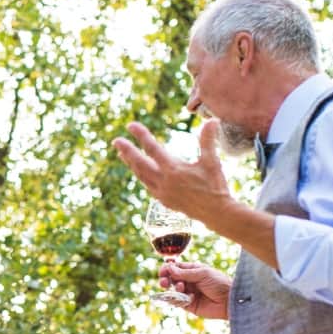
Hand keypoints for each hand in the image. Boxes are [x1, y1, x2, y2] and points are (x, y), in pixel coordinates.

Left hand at [111, 119, 234, 224]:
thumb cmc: (215, 186)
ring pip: (141, 176)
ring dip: (131, 164)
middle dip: (127, 151)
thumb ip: (208, 141)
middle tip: (116, 140)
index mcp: (173, 170)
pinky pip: (147, 185)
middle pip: (139, 163)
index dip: (141, 135)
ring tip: (122, 154)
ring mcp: (162, 193)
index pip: (152, 148)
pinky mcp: (164, 201)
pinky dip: (141, 176)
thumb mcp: (212, 162)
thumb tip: (212, 120)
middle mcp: (163, 181)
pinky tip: (139, 172)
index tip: (130, 125)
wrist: (216, 213)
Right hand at [157, 261, 231, 319]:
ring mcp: (189, 293)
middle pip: (171, 279)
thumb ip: (184, 272)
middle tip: (164, 282)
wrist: (230, 300)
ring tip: (181, 288)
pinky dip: (179, 299)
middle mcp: (189, 281)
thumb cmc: (219, 283)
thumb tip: (168, 268)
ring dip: (175, 289)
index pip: (175, 268)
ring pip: (173, 291)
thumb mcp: (202, 274)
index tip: (163, 271)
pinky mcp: (189, 305)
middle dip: (166, 280)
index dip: (167, 269)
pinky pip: (177, 302)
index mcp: (193, 270)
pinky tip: (189, 297)